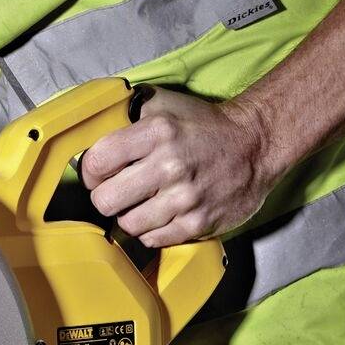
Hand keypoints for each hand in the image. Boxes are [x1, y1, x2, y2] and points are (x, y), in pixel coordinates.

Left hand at [79, 87, 277, 246]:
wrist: (255, 144)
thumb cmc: (204, 125)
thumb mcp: (163, 104)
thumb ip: (125, 114)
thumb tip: (89, 130)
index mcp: (157, 132)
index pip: (97, 162)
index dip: (90, 171)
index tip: (98, 174)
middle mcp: (170, 165)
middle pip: (105, 200)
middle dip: (105, 197)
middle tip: (117, 191)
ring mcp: (185, 198)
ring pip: (127, 224)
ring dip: (129, 215)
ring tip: (142, 202)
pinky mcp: (198, 223)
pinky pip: (153, 239)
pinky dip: (151, 230)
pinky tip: (160, 214)